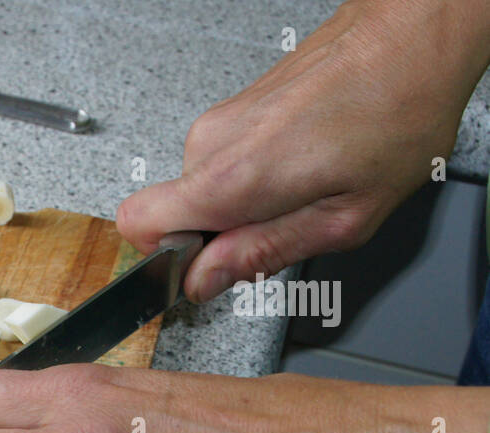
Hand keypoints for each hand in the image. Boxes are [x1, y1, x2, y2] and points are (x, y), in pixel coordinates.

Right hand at [116, 0, 489, 301]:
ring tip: (310, 185)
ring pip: (204, 189)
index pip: (136, 225)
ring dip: (247, 202)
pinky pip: (223, 162)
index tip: (210, 265)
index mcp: (231, 179)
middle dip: (224, 233)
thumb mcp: (344, 217)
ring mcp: (220, 120)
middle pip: (177, 214)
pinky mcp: (234, 107)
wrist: (414, 35)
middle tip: (290, 221)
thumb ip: (263, 253)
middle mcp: (211, 144)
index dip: (167, 257)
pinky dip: (258, 173)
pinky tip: (308, 159)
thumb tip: (204, 280)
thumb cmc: (396, 112)